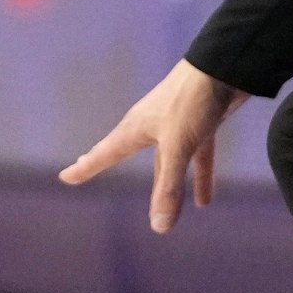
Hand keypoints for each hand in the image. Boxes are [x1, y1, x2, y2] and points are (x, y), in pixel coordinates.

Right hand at [60, 59, 248, 233]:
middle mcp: (152, 126)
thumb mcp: (178, 146)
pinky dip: (200, 178)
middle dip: (107, 161)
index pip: (104, 153)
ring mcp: (177, 124)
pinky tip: (205, 202)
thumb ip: (169, 187)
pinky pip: (198, 157)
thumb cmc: (193, 99)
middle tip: (86, 166)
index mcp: (136, 128)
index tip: (65, 177)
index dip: (85, 168)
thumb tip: (160, 228)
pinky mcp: (202, 124)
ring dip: (165, 185)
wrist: (227, 63)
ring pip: (166, 161)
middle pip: (126, 150)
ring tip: (162, 211)